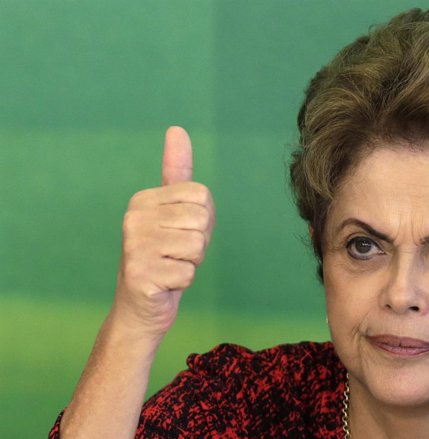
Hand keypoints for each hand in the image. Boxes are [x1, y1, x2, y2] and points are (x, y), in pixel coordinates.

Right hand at [111, 126, 214, 337]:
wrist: (141, 307)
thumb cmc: (165, 257)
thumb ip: (176, 173)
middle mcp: (133, 217)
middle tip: (177, 255)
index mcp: (144, 199)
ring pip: (197, 245)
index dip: (203, 220)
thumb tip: (176, 129)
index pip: (202, 196)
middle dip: (199, 242)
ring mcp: (134, 246)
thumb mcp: (175, 212)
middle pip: (201, 219)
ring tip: (170, 266)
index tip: (182, 234)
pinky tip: (164, 283)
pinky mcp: (140, 274)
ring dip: (191, 262)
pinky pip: (188, 271)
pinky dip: (183, 282)